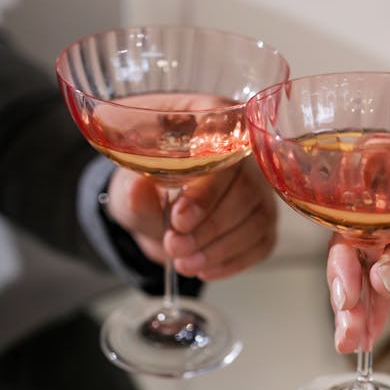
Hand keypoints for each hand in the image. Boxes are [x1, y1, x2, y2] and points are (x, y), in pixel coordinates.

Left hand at [106, 155, 276, 280]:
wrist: (150, 204)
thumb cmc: (143, 178)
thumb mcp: (127, 181)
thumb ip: (135, 190)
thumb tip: (138, 189)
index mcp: (210, 120)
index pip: (223, 152)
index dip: (204, 190)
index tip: (178, 218)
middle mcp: (244, 152)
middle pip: (244, 190)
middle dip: (208, 227)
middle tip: (175, 246)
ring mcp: (258, 187)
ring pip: (256, 221)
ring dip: (218, 249)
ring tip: (183, 263)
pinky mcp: (262, 218)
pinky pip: (261, 244)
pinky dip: (232, 262)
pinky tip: (204, 269)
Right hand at [328, 175, 389, 354]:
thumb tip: (379, 278)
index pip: (352, 223)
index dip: (343, 259)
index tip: (348, 292)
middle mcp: (384, 219)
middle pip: (349, 256)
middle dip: (346, 294)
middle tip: (349, 325)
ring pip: (360, 282)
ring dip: (354, 314)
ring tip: (352, 342)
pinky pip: (378, 297)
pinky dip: (371, 318)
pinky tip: (366, 338)